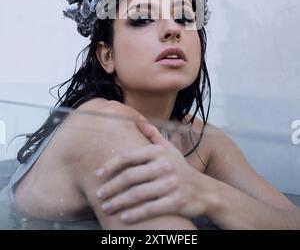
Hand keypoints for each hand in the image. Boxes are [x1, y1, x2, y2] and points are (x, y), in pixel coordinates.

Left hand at [95, 117, 212, 223]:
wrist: (204, 190)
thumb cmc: (180, 168)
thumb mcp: (169, 148)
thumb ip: (152, 134)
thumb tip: (137, 119)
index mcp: (159, 151)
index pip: (129, 156)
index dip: (111, 165)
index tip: (98, 174)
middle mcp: (165, 166)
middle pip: (130, 177)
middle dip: (111, 187)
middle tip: (99, 194)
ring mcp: (171, 184)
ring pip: (137, 194)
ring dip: (118, 202)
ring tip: (106, 207)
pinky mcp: (176, 201)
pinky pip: (150, 208)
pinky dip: (135, 214)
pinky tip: (123, 218)